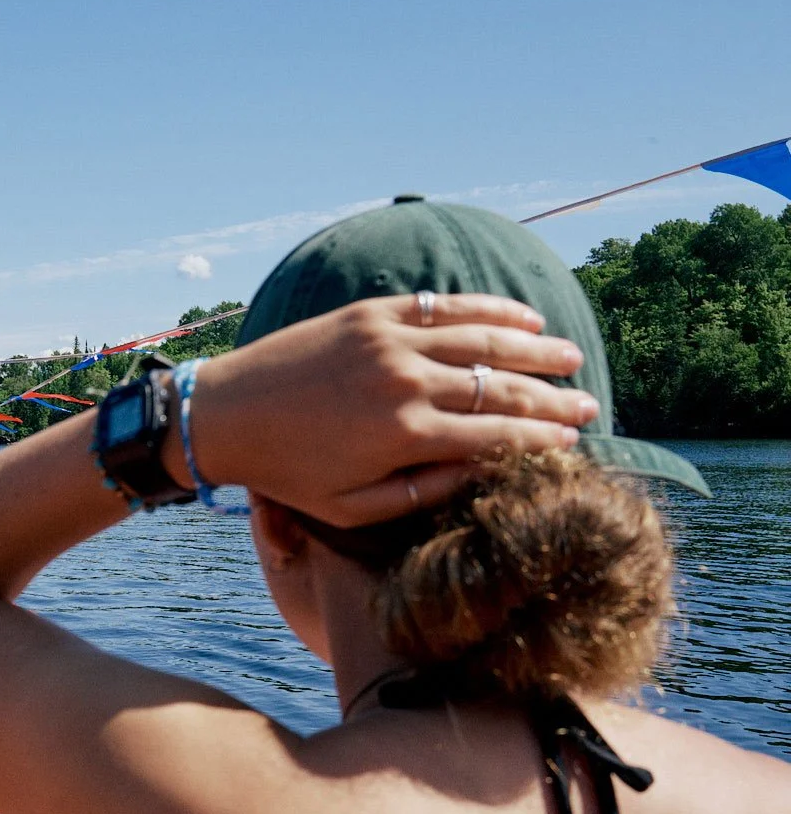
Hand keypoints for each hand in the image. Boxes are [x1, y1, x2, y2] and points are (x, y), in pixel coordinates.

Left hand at [193, 293, 598, 526]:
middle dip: (553, 397)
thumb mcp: (351, 507)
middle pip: (502, 385)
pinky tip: (523, 319)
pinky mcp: (370, 313)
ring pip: (484, 338)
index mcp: (403, 435)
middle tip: (589, 406)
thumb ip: (422, 493)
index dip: (542, 438)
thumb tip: (484, 475)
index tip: (573, 442)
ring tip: (569, 358)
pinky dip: (490, 310)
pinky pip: (444, 306)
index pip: (497, 433)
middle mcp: (405, 381)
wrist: (224, 415)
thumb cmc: (287, 471)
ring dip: (535, 347)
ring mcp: (389, 340)